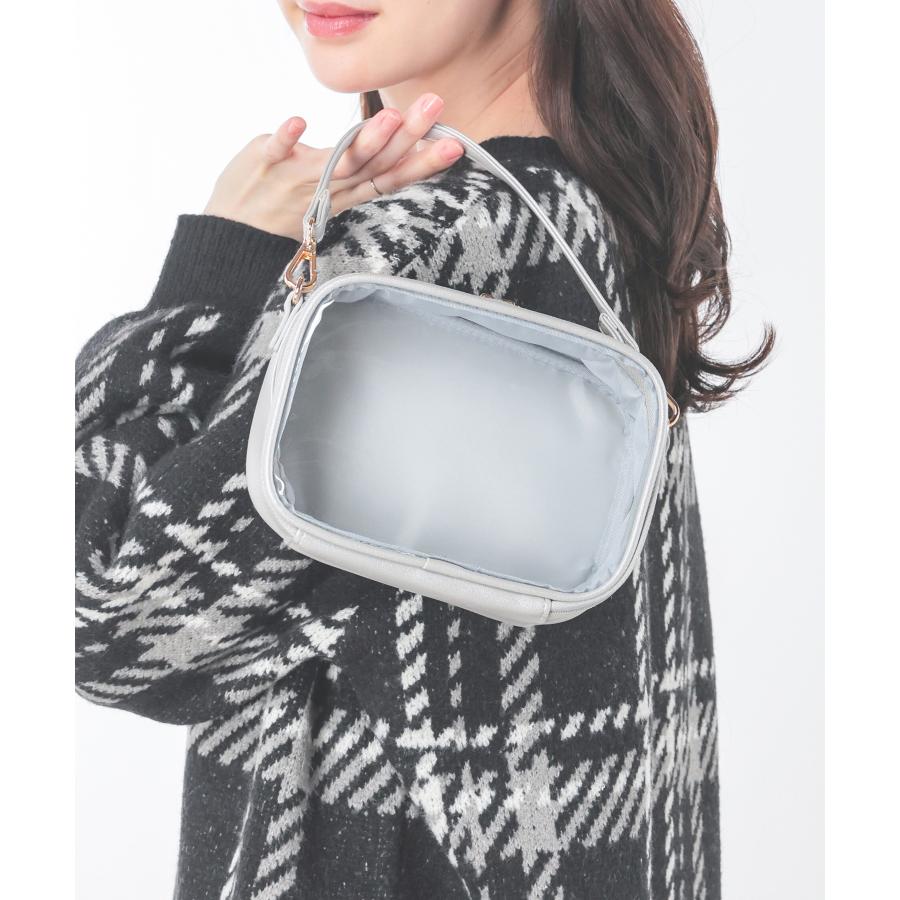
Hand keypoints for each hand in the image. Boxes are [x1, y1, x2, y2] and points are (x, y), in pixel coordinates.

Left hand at [203, 93, 462, 240]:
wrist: (235, 235)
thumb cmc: (282, 212)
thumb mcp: (328, 195)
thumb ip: (355, 168)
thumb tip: (387, 140)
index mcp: (346, 193)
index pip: (391, 177)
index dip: (423, 163)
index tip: (454, 146)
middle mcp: (330, 187)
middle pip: (376, 163)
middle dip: (408, 136)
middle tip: (435, 106)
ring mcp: (299, 177)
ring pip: (341, 161)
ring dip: (366, 139)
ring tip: (390, 117)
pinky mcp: (266, 165)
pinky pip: (278, 149)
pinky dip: (287, 137)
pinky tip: (299, 119)